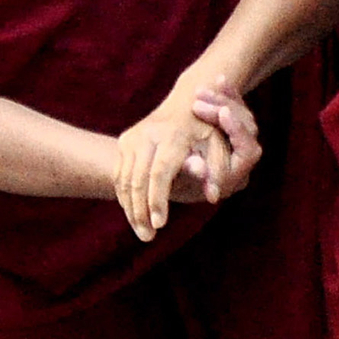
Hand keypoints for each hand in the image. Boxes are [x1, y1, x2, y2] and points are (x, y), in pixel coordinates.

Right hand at [114, 90, 260, 241]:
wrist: (187, 101)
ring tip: (143, 232)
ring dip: (131, 209)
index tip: (160, 225)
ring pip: (124, 180)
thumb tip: (213, 196)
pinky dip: (125, 198)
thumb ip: (217, 170)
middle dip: (141, 212)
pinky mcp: (124, 142)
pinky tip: (135, 215)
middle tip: (148, 237)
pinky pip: (120, 175)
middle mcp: (148, 135)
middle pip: (138, 180)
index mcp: (172, 136)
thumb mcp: (219, 145)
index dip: (158, 201)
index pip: (160, 174)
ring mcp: (132, 138)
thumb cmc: (209, 128)